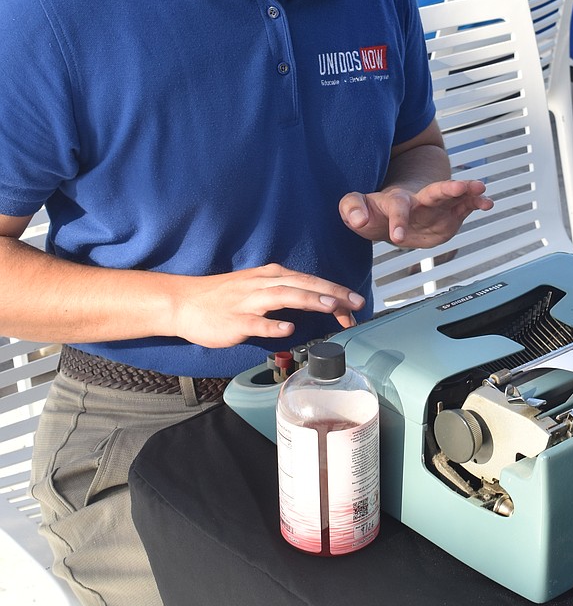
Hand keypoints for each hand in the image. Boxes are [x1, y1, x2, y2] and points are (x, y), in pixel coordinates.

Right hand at [171, 263, 365, 347]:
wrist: (183, 302)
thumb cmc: (221, 297)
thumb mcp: (256, 285)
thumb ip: (283, 291)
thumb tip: (311, 298)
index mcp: (270, 276)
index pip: (309, 280)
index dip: (334, 289)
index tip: (356, 301)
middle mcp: (262, 284)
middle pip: (302, 285)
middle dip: (332, 292)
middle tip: (356, 302)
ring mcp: (248, 302)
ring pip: (283, 297)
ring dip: (308, 300)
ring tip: (331, 305)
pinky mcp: (234, 320)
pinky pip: (256, 322)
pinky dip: (273, 324)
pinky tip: (288, 329)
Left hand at [339, 179, 492, 247]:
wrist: (393, 214)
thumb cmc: (374, 213)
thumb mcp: (356, 211)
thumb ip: (351, 210)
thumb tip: (358, 218)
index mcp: (396, 201)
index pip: (398, 208)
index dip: (398, 221)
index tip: (398, 238)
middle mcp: (419, 200)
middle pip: (433, 191)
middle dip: (446, 189)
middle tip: (458, 187)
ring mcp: (437, 205)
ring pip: (453, 194)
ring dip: (466, 189)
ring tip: (481, 188)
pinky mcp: (451, 213)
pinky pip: (466, 206)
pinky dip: (477, 203)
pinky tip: (488, 203)